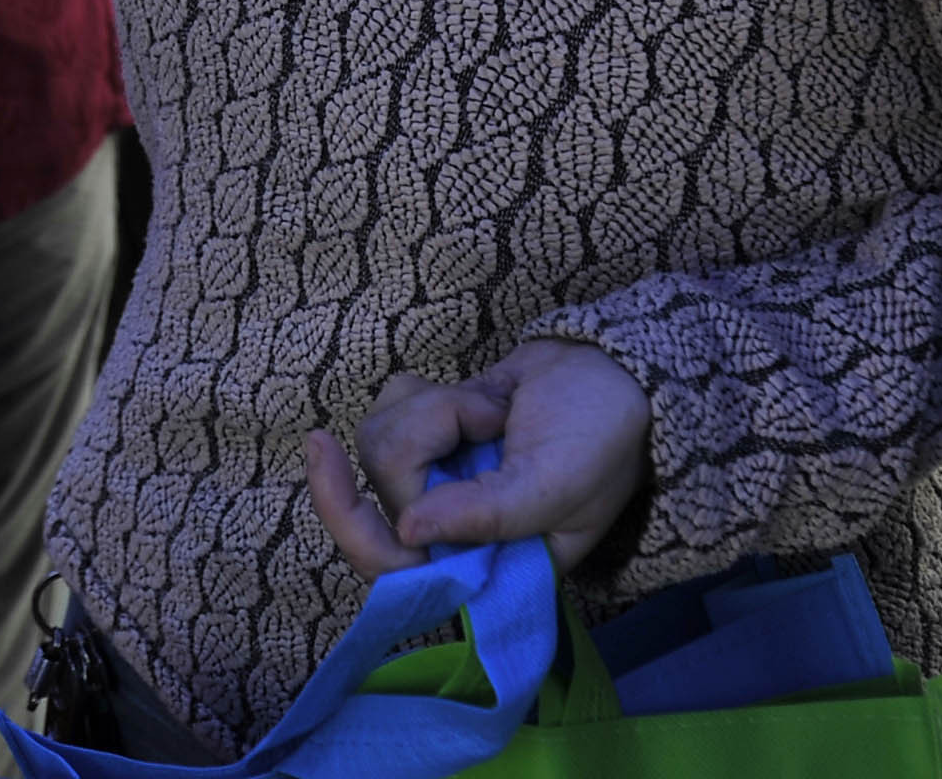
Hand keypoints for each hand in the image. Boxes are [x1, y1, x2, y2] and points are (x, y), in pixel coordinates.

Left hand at [306, 340, 654, 579]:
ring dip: (435, 409)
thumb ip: (488, 515)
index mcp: (484, 566)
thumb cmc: (602, 440)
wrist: (615, 375)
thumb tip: (407, 530)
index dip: (348, 520)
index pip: (391, 566)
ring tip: (492, 411)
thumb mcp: (556, 485)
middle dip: (425, 433)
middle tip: (483, 416)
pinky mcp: (429, 437)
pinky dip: (430, 392)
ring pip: (379, 441)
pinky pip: (391, 409)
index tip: (327, 458)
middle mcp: (450, 532)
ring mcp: (436, 482)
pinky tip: (480, 399)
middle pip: (380, 488)